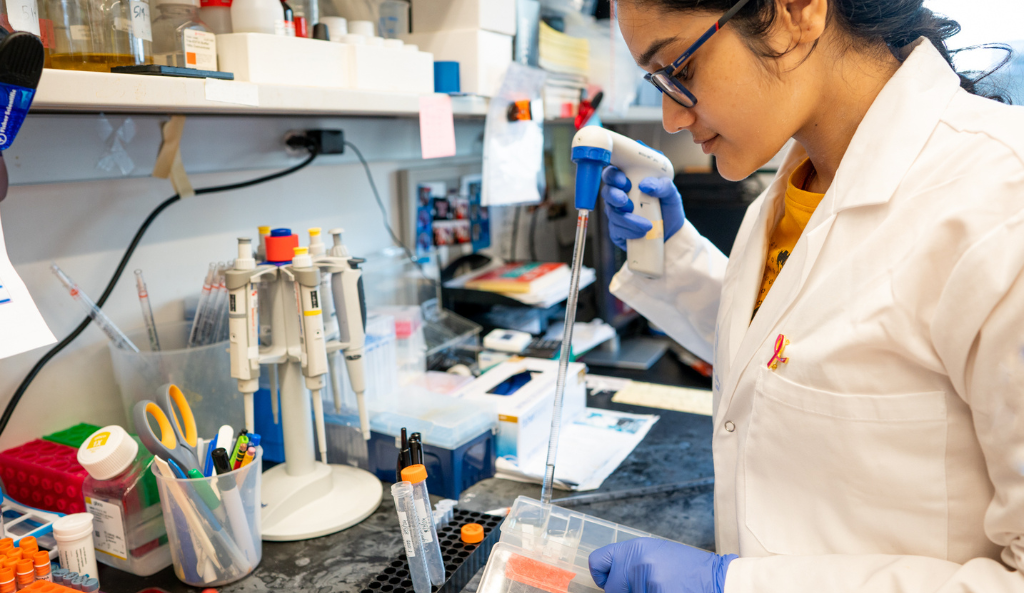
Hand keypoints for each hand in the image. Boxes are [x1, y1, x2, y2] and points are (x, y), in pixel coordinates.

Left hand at [589, 538, 736, 592]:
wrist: (717, 578)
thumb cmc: (688, 569)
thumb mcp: (656, 555)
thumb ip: (631, 563)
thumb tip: (609, 578)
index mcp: (636, 548)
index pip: (597, 561)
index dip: (601, 575)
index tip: (607, 581)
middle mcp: (637, 562)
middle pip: (612, 588)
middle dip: (626, 591)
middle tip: (646, 586)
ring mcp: (646, 580)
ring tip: (664, 587)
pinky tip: (669, 591)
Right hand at [601, 166, 684, 250]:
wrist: (671, 233)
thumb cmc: (667, 209)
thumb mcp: (671, 194)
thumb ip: (662, 186)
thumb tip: (646, 185)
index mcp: (629, 182)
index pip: (613, 174)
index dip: (613, 176)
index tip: (624, 182)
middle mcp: (619, 196)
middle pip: (606, 192)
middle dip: (614, 196)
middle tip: (625, 201)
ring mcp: (616, 214)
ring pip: (612, 213)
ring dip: (627, 219)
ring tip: (646, 225)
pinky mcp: (617, 231)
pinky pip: (616, 230)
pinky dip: (629, 231)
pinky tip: (641, 233)